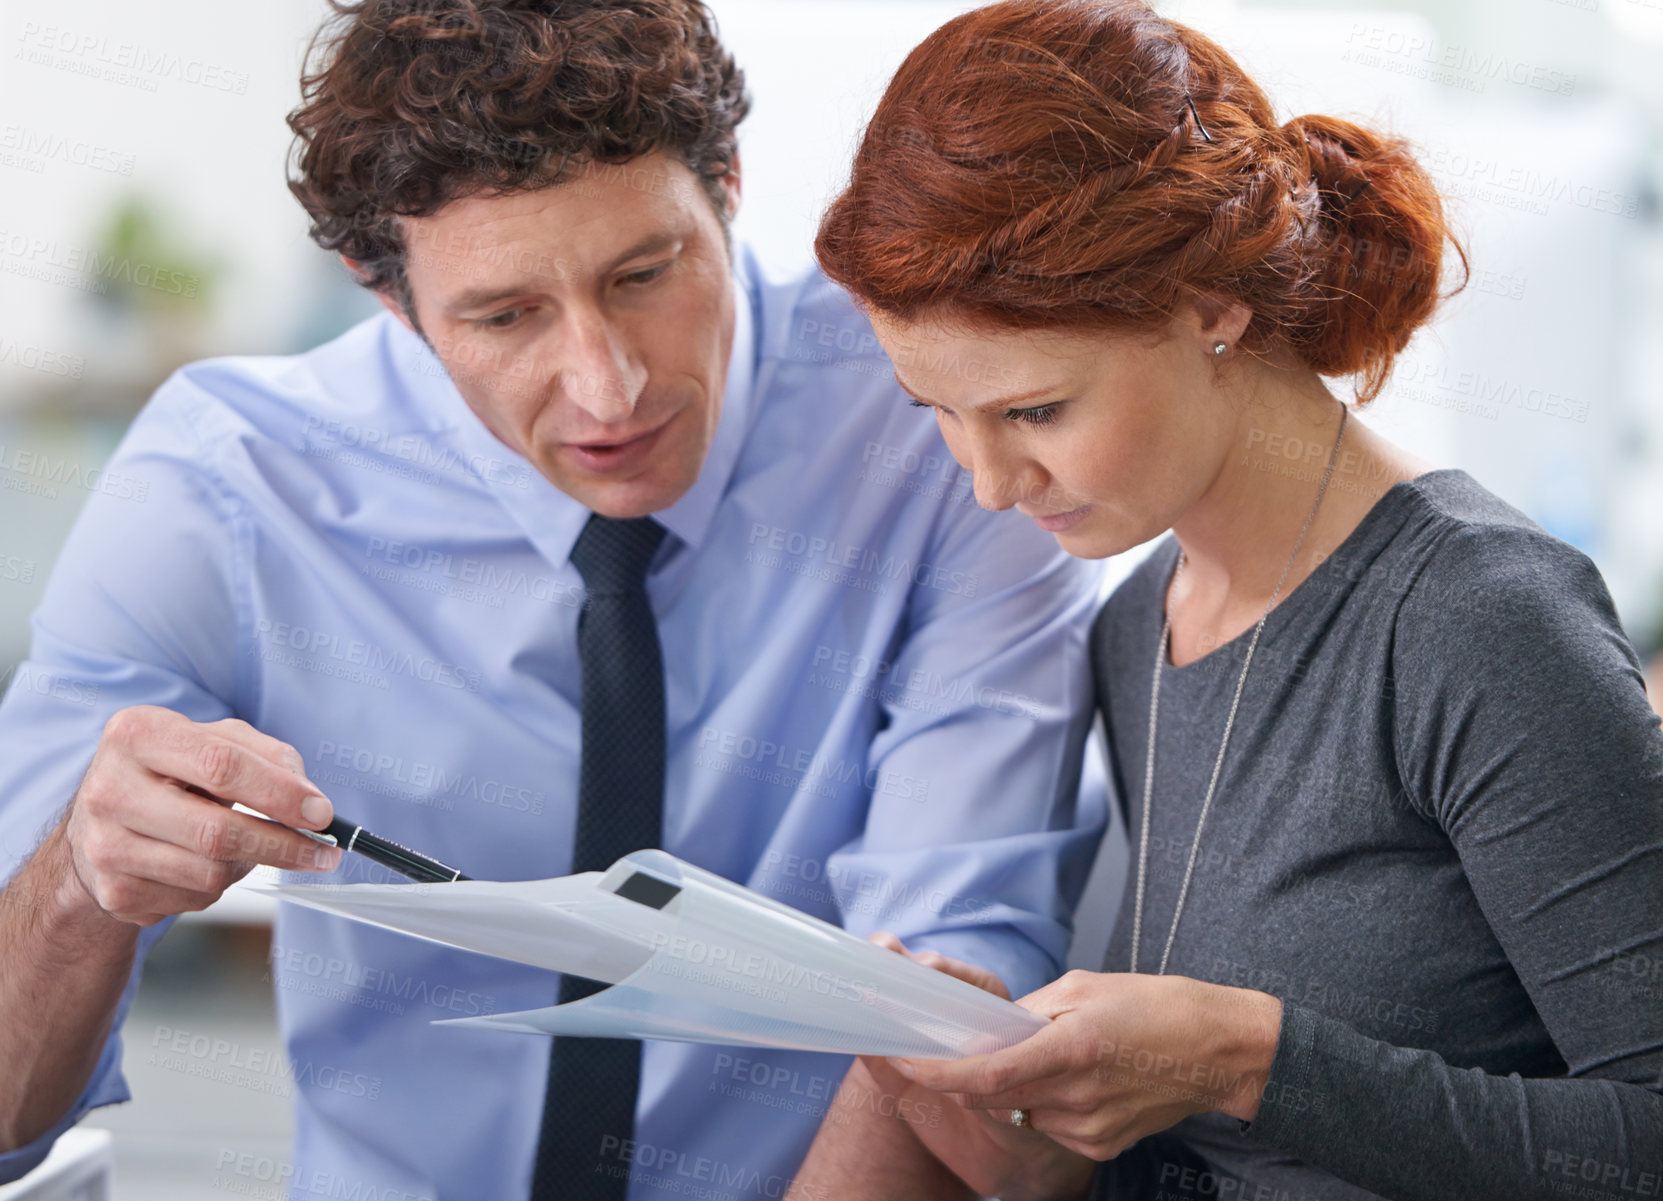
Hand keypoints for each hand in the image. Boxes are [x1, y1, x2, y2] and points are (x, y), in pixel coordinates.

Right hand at [62, 706, 340, 924]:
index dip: (280, 793)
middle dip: (284, 845)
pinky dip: (219, 885)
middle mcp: (110, 790)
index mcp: (138, 735)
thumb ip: (269, 757)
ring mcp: (105, 846)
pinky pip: (195, 900)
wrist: (102, 821)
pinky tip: (205, 861)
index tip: (322, 813)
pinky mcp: (114, 892)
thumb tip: (311, 801)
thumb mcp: (216, 740)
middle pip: (216, 831)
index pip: (221, 765)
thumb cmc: (173, 772)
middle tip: (324, 851)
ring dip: (248, 864)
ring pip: (210, 873)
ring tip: (246, 844)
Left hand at [888, 969, 1283, 1161]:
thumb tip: (985, 1030)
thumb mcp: (1085, 987)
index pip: (986, 1075)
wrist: (1219, 1050)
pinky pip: (1047, 1125)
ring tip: (1051, 1053)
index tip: (902, 1059)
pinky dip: (1042, 1102)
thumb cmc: (1156, 1006)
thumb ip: (1028, 1011)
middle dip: (967, 1072)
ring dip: (1011, 1086)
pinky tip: (1075, 1078)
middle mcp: (1077, 1096)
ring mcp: (1089, 1128)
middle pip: (990, 1096)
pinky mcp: (1100, 1145)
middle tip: (965, 1041)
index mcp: (1072, 1047)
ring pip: (1017, 1110)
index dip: (936, 1072)